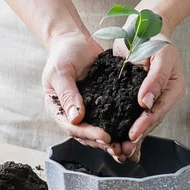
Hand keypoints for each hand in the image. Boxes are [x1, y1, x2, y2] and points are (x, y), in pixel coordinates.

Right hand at [43, 32, 122, 154]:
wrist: (74, 41)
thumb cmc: (62, 54)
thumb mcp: (60, 71)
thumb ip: (67, 94)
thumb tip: (75, 118)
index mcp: (59, 109)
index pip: (73, 128)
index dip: (89, 134)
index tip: (105, 137)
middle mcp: (73, 113)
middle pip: (86, 134)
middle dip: (102, 143)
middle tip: (120, 148)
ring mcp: (88, 109)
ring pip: (99, 129)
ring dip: (112, 139)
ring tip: (127, 146)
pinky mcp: (101, 102)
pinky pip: (110, 116)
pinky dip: (119, 125)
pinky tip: (131, 129)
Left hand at [113, 35, 185, 162]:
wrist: (142, 26)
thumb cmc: (155, 37)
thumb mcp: (161, 55)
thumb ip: (155, 78)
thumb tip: (146, 103)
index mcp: (173, 88)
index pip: (159, 110)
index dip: (145, 124)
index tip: (133, 134)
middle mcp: (161, 96)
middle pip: (149, 120)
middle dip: (137, 136)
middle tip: (123, 150)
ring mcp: (147, 96)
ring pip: (138, 120)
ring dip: (127, 135)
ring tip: (117, 150)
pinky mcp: (131, 94)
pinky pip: (127, 112)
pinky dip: (120, 124)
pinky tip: (112, 137)